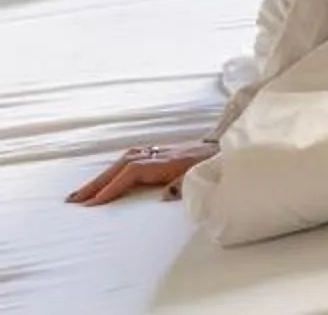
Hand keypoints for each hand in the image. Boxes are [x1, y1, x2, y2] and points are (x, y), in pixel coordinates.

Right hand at [68, 142, 213, 205]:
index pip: (132, 173)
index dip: (112, 187)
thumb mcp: (204, 176)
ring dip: (102, 176)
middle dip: (96, 183)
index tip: (93, 204)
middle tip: (72, 200)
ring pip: (123, 161)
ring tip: (80, 194)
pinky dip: (114, 170)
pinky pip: (130, 159)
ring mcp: (160, 151)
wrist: (231, 147)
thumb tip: (163, 195)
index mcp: (169, 161)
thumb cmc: (218, 164)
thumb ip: (185, 185)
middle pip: (121, 165)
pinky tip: (104, 180)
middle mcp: (160, 154)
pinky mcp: (161, 153)